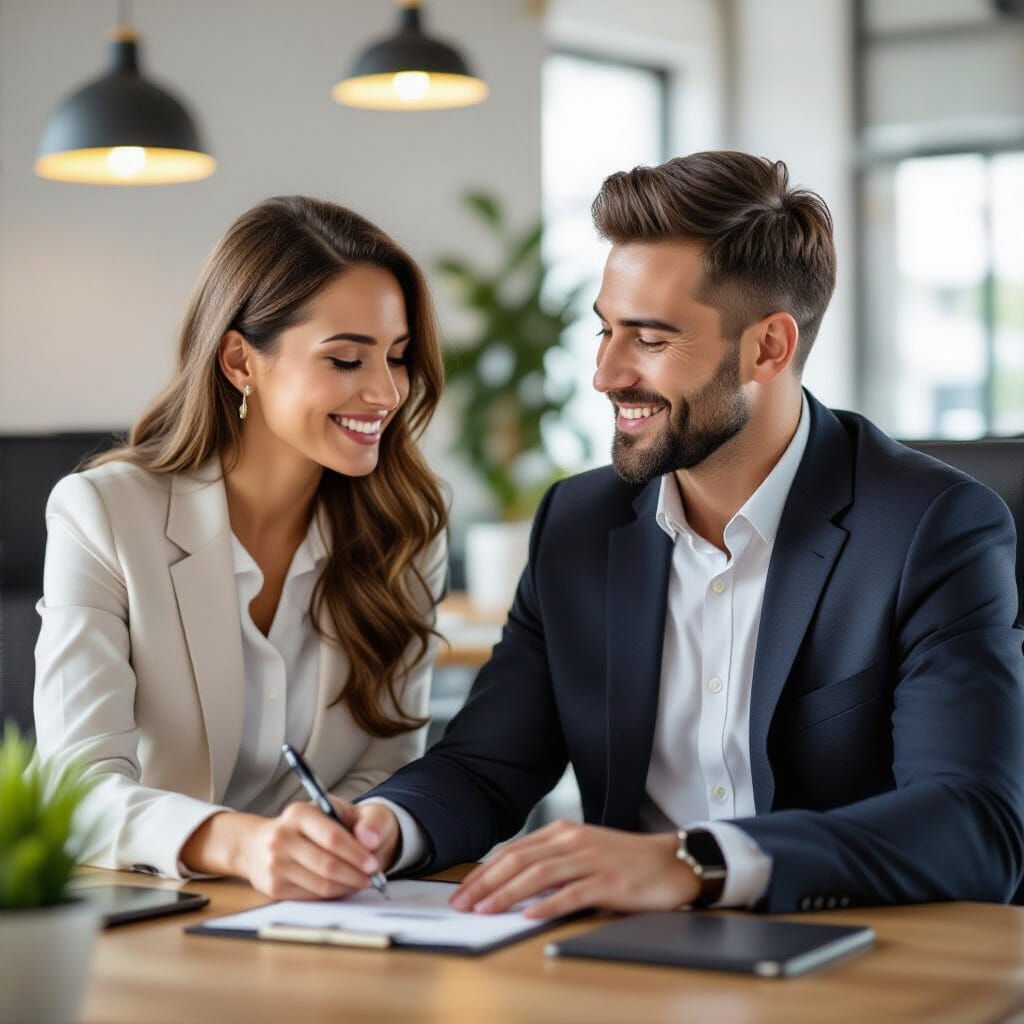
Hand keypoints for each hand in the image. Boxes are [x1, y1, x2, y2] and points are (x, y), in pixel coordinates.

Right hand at [241, 801, 386, 899]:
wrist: (260, 842)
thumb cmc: (312, 825)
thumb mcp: (340, 810)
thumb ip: (365, 819)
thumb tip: (371, 841)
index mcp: (299, 813)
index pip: (332, 838)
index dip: (356, 854)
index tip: (374, 864)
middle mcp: (282, 837)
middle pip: (327, 865)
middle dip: (355, 875)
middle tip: (373, 878)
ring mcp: (275, 864)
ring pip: (321, 885)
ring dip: (347, 887)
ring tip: (362, 882)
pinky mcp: (273, 887)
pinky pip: (311, 897)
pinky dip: (332, 895)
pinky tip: (342, 887)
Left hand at [450, 820, 699, 919]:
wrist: (671, 862)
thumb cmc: (624, 860)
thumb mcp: (582, 852)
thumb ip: (551, 861)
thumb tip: (511, 883)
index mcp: (562, 832)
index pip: (513, 851)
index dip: (484, 871)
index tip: (463, 891)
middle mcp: (572, 841)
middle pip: (519, 860)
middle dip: (486, 883)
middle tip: (463, 904)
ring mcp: (590, 860)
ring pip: (539, 875)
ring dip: (508, 893)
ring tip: (485, 910)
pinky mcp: (608, 881)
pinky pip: (572, 893)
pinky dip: (548, 905)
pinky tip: (530, 916)